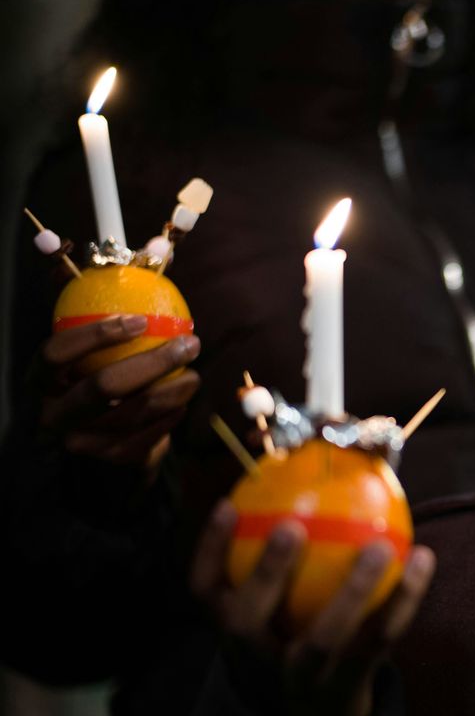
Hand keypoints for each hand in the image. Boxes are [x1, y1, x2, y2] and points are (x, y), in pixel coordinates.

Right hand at [38, 315, 199, 469]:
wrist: (99, 436)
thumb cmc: (93, 373)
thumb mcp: (82, 345)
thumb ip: (78, 306)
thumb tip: (67, 257)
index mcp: (40, 380)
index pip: (56, 353)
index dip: (95, 335)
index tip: (141, 320)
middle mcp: (53, 412)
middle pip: (103, 385)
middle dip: (154, 362)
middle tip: (190, 344)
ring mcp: (79, 439)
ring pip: (133, 413)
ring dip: (173, 391)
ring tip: (193, 375)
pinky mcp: (107, 458)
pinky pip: (146, 438)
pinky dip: (169, 419)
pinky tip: (183, 403)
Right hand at [191, 500, 435, 715]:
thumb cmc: (297, 633)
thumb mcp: (276, 606)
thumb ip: (284, 550)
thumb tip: (310, 468)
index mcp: (234, 629)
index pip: (203, 589)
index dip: (208, 549)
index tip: (227, 504)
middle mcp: (257, 657)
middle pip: (246, 621)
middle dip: (264, 574)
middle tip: (290, 527)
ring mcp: (303, 678)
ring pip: (323, 639)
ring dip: (352, 591)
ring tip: (379, 546)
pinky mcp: (350, 684)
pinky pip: (380, 638)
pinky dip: (404, 598)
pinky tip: (424, 556)